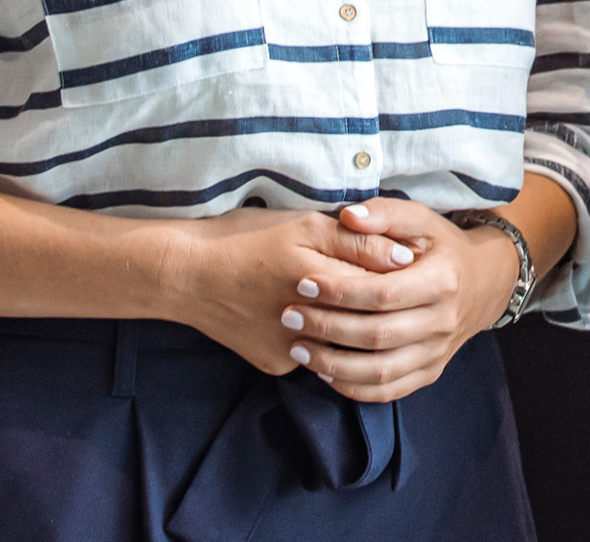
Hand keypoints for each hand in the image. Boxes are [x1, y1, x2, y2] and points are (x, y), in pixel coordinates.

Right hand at [154, 205, 415, 377]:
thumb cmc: (242, 239)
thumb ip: (356, 241)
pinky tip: (303, 316)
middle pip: (365, 320)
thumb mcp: (301, 225)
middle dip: (375, 303)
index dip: (392, 275)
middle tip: (376, 286)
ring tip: (342, 301)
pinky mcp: (276, 365)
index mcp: (322, 284)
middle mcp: (312, 327)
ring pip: (341, 343)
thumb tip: (406, 257)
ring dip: (349, 325)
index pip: (382, 289)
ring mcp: (293, 353)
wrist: (183, 275)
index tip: (399, 265)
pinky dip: (315, 337)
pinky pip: (310, 354)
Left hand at [273, 200, 522, 402]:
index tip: (303, 283)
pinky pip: (389, 390)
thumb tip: (348, 216)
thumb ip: (385, 213)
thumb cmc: (443, 247)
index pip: (384, 294)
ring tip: (298, 348)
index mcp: (442, 282)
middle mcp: (443, 322)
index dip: (341, 291)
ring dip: (334, 365)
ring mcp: (437, 353)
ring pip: (381, 371)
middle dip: (328, 328)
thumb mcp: (422, 219)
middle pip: (378, 335)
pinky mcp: (430, 372)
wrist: (484, 283)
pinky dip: (354, 388)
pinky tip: (324, 372)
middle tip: (289, 316)